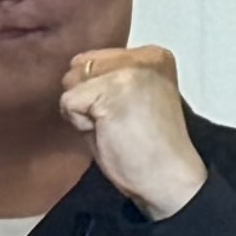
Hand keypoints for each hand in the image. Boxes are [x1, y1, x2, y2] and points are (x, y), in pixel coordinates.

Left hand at [58, 46, 207, 217]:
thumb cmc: (145, 150)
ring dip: (83, 112)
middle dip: (86, 99)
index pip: (93, 59)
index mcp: (152, 57)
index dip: (93, 92)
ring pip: (71, 82)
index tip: (122, 115)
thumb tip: (71, 72)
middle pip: (79, 66)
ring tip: (114, 128)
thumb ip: (106, 80)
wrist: (167, 179)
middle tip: (117, 124)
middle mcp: (144, 56)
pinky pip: (68, 102)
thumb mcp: (127, 102)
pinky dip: (79, 125)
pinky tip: (108, 134)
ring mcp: (131, 69)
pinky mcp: (115, 88)